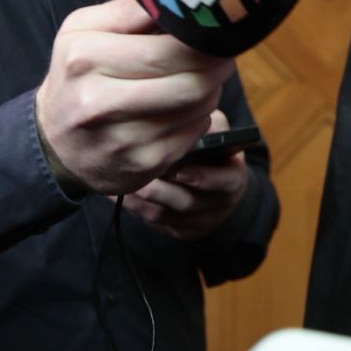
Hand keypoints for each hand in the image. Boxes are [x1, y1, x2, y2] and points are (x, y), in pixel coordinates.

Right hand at [35, 0, 235, 194]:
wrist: (54, 141)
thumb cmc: (78, 74)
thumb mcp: (85, 29)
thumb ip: (130, 8)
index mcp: (85, 58)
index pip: (168, 50)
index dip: (204, 41)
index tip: (215, 32)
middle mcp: (98, 103)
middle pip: (191, 82)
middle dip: (217, 65)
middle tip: (221, 55)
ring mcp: (122, 139)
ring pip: (199, 108)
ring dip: (210, 89)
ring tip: (200, 77)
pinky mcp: (143, 165)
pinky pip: (195, 133)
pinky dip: (199, 116)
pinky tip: (184, 107)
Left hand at [122, 110, 251, 239]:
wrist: (214, 183)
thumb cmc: (211, 149)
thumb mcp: (217, 131)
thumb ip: (206, 126)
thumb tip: (185, 120)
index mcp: (233, 177)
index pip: (224, 181)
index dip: (203, 178)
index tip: (179, 170)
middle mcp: (219, 204)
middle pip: (187, 202)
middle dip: (160, 188)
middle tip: (138, 171)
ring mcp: (199, 221)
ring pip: (164, 214)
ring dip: (140, 198)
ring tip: (121, 180)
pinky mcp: (180, 230)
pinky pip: (153, 223)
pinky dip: (133, 207)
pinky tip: (117, 192)